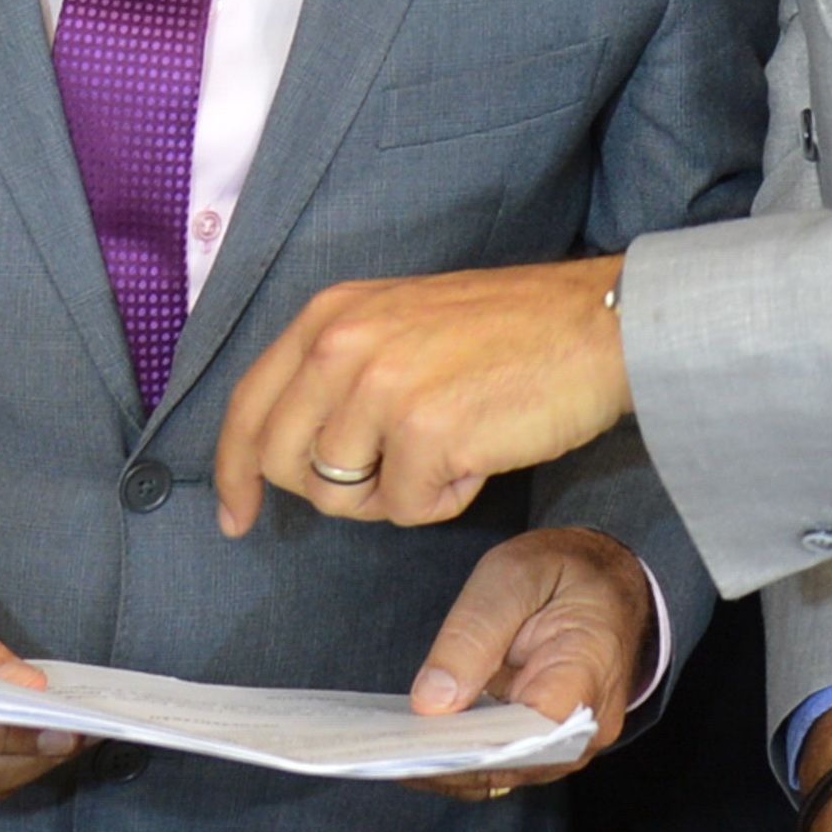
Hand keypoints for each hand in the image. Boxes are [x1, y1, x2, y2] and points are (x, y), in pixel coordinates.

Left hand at [215, 255, 630, 532]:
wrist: (597, 325)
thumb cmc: (511, 332)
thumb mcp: (399, 323)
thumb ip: (340, 370)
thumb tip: (294, 450)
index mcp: (330, 315)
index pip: (248, 405)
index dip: (234, 472)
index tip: (237, 517)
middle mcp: (341, 343)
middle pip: (284, 464)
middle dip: (333, 490)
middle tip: (394, 474)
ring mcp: (380, 386)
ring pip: (339, 497)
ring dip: (393, 495)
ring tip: (447, 450)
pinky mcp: (425, 431)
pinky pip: (404, 510)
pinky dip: (443, 500)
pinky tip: (479, 457)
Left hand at [405, 527, 655, 797]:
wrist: (606, 585)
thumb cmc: (564, 572)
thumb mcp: (514, 575)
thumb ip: (474, 633)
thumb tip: (431, 702)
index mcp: (591, 666)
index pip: (540, 726)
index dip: (480, 742)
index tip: (425, 740)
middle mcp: (590, 722)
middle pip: (517, 761)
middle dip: (452, 761)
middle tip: (388, 749)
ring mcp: (571, 742)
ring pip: (506, 772)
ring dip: (450, 766)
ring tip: (391, 750)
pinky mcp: (548, 747)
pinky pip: (503, 766)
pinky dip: (459, 761)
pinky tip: (415, 746)